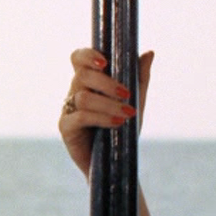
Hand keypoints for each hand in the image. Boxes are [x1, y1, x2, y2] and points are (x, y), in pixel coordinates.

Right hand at [59, 48, 154, 177]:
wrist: (117, 162)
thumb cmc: (124, 129)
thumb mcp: (137, 101)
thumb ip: (140, 78)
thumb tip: (149, 52)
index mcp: (89, 81)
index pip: (79, 58)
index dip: (88, 55)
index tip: (105, 61)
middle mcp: (75, 91)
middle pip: (82, 75)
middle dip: (107, 83)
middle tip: (127, 94)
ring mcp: (68, 109)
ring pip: (83, 97)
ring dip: (109, 104)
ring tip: (128, 114)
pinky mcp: (66, 127)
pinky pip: (80, 117)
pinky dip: (102, 118)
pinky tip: (118, 123)